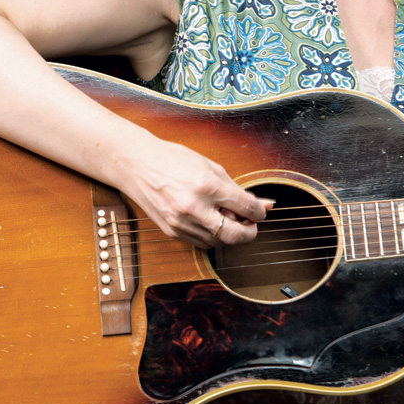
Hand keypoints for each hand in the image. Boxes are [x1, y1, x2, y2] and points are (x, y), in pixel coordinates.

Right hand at [111, 132, 270, 248]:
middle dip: (249, 232)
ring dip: (230, 234)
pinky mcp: (172, 231)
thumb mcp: (210, 167)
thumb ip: (237, 189)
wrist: (137, 165)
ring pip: (219, 242)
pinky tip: (210, 222)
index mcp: (207, 186)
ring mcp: (181, 222)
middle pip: (235, 235)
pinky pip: (202, 243)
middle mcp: (194, 207)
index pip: (247, 208)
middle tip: (250, 224)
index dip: (260, 212)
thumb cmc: (174, 160)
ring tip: (227, 218)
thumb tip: (266, 205)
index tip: (260, 211)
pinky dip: (212, 236)